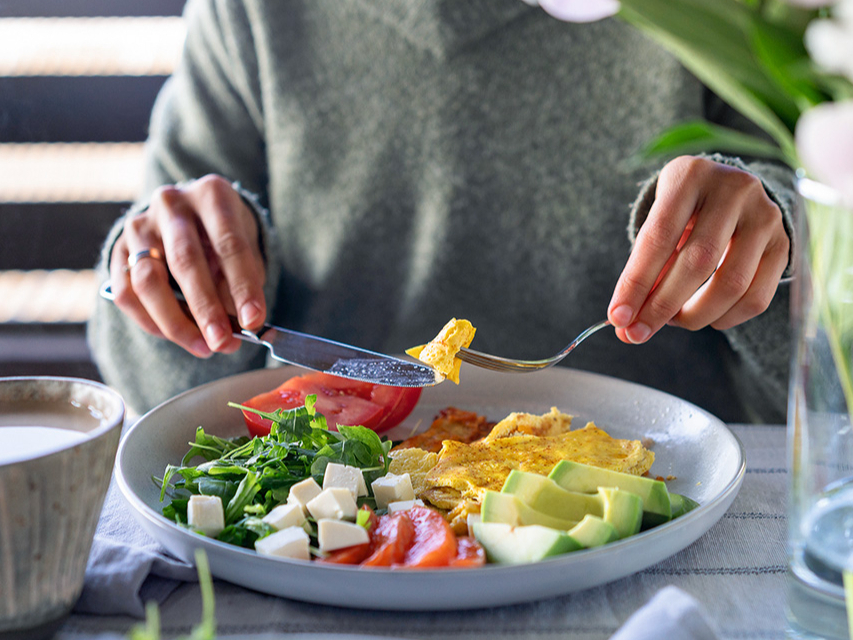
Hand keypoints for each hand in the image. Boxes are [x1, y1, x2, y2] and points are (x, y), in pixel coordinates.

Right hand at [110, 175, 266, 357]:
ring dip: (176, 322)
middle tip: (223, 343)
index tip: (254, 321)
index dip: (242, 286)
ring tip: (204, 347)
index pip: (229, 244)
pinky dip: (151, 322)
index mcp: (212, 195)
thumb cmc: (225, 235)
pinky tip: (177, 336)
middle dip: (206, 309)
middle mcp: (172, 205)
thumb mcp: (246, 247)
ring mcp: (139, 225)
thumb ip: (243, 280)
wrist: (190, 214)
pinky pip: (126, 293)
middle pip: (185, 261)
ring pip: (147, 281)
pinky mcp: (117, 249)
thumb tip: (239, 325)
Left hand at [607, 156, 789, 343]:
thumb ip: (643, 268)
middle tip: (637, 333)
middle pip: (697, 262)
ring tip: (673, 321)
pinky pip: (756, 297)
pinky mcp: (783, 243)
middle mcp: (733, 189)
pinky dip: (726, 318)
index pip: (658, 238)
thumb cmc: (682, 213)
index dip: (636, 282)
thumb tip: (624, 325)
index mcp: (690, 176)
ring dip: (694, 316)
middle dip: (662, 306)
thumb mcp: (659, 223)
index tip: (618, 317)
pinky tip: (706, 318)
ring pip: (731, 284)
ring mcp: (765, 215)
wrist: (728, 190)